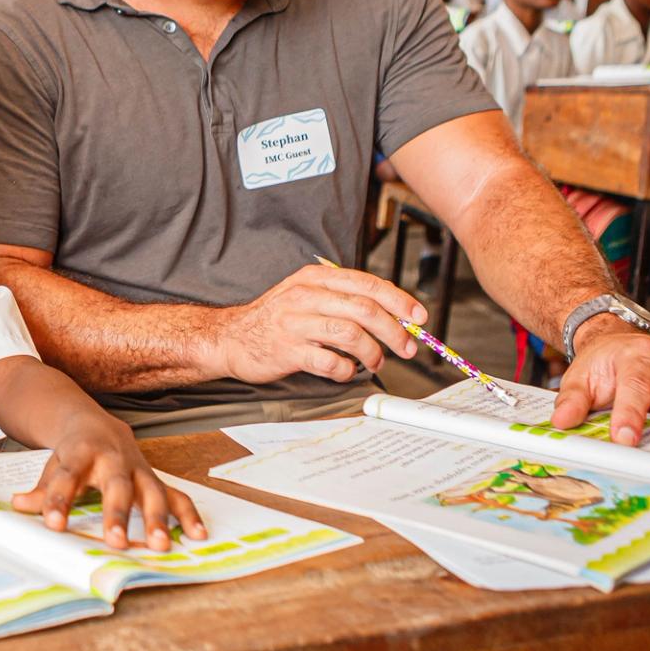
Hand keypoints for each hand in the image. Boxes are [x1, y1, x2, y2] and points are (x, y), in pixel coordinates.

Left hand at [11, 413, 205, 549]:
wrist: (95, 425)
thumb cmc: (72, 453)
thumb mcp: (52, 465)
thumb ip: (40, 489)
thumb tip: (19, 505)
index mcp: (81, 453)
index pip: (67, 476)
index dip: (59, 500)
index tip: (53, 524)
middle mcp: (113, 459)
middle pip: (116, 485)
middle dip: (117, 513)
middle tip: (115, 542)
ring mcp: (138, 469)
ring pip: (151, 491)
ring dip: (157, 518)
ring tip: (160, 545)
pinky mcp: (155, 478)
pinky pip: (176, 495)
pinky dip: (188, 515)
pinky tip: (197, 535)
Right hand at [218, 264, 424, 384]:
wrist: (231, 338)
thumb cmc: (276, 319)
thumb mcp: (306, 295)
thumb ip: (343, 299)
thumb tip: (393, 314)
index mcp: (314, 278)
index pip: (367, 284)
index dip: (399, 301)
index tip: (418, 316)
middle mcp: (304, 296)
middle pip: (364, 309)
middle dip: (394, 331)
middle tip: (405, 347)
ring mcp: (294, 323)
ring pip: (351, 335)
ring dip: (372, 353)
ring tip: (375, 362)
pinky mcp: (287, 350)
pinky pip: (329, 362)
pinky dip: (345, 370)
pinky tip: (345, 371)